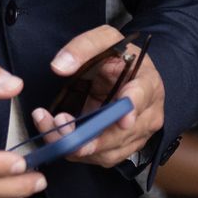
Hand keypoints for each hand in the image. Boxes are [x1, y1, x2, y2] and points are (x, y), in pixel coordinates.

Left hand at [29, 25, 165, 168]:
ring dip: (76, 144)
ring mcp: (136, 136)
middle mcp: (148, 115)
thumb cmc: (119, 58)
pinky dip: (75, 150)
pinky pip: (98, 157)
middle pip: (122, 132)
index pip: (142, 95)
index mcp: (147, 82)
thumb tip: (60, 66)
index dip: (132, 107)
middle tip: (61, 122)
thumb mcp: (105, 39)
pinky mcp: (120, 149)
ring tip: (50, 127)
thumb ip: (84, 46)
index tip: (123, 118)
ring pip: (108, 151)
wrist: (128, 76)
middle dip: (90, 133)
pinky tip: (56, 136)